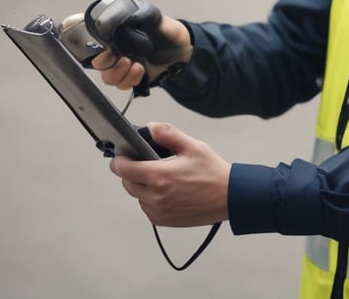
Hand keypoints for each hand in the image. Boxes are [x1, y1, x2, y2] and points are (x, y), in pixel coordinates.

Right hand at [60, 0, 193, 89]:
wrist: (185, 48)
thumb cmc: (166, 28)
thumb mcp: (152, 16)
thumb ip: (134, 17)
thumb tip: (118, 22)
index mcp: (112, 29)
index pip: (83, 34)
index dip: (79, 41)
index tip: (93, 45)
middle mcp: (112, 46)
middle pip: (93, 61)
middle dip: (104, 62)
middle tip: (119, 57)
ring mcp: (121, 63)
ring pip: (106, 76)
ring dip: (118, 73)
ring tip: (134, 64)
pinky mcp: (131, 77)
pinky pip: (121, 85)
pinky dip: (129, 80)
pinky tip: (140, 71)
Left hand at [110, 123, 230, 227]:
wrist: (229, 197)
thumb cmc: (213, 173)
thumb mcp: (192, 146)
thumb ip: (169, 134)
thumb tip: (151, 127)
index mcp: (160, 176)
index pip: (124, 169)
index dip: (119, 161)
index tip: (121, 155)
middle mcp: (156, 197)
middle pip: (127, 183)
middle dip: (131, 172)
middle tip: (146, 163)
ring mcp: (159, 211)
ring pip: (137, 196)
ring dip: (141, 186)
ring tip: (160, 177)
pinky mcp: (164, 221)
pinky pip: (147, 208)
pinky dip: (150, 199)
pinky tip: (166, 190)